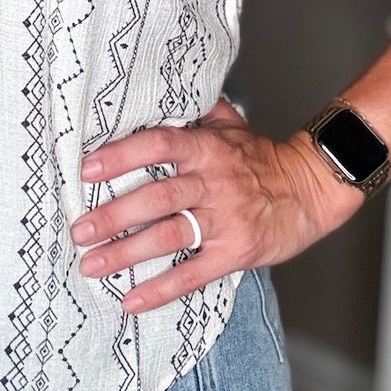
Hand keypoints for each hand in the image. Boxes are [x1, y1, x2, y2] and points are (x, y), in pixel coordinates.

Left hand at [71, 97, 364, 312]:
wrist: (311, 190)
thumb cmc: (263, 158)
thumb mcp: (231, 124)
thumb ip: (195, 110)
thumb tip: (156, 89)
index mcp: (208, 147)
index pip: (159, 144)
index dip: (121, 155)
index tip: (87, 169)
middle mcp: (214, 182)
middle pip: (157, 197)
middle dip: (113, 216)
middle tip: (79, 229)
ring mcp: (225, 219)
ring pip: (169, 236)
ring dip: (126, 253)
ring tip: (91, 264)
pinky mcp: (235, 252)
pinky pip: (193, 274)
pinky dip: (160, 289)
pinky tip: (130, 301)